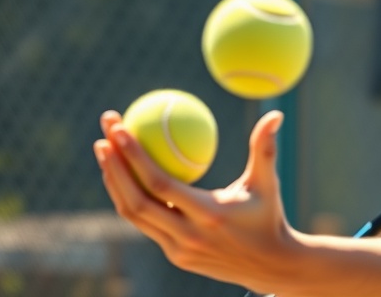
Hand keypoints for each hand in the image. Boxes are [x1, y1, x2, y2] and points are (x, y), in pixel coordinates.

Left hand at [94, 109, 295, 291]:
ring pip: (133, 215)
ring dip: (114, 182)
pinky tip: (124, 174)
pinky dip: (128, 198)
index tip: (120, 129)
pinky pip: (144, 223)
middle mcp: (188, 236)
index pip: (160, 185)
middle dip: (113, 166)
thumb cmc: (269, 215)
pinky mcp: (175, 256)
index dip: (135, 157)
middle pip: (136, 201)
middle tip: (104, 133)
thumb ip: (266, 149)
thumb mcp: (268, 183)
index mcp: (209, 214)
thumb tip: (275, 114)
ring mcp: (178, 249)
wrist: (270, 265)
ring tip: (105, 149)